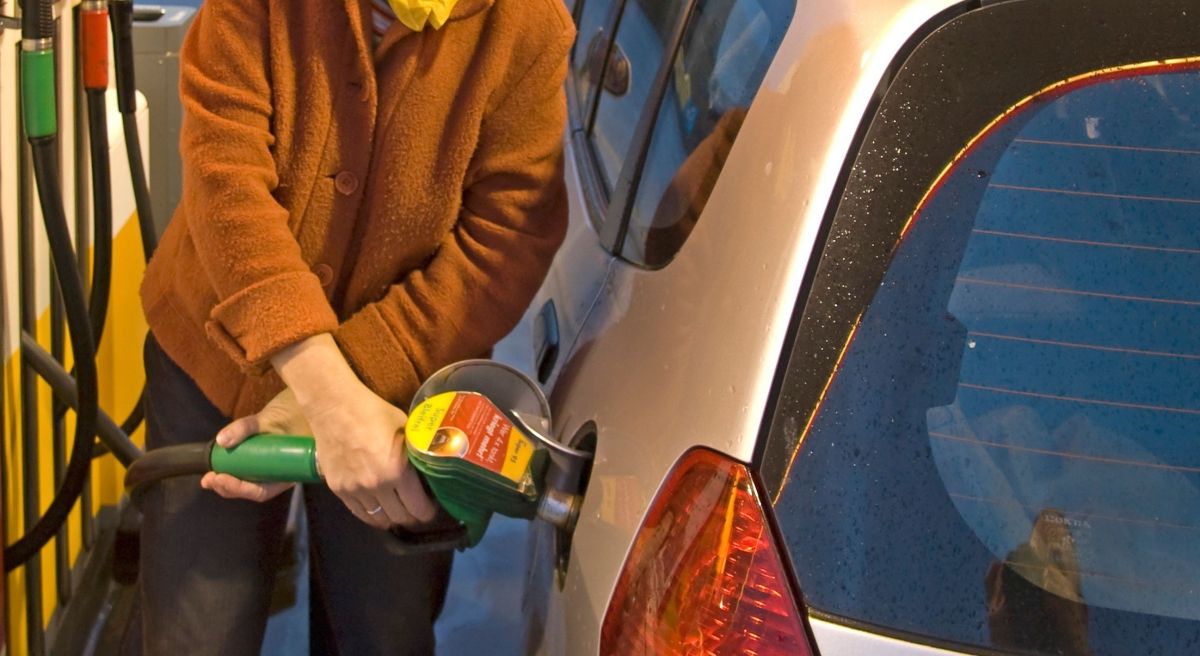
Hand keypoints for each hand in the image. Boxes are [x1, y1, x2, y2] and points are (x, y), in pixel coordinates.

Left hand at [201, 388, 306, 502]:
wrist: (309, 402)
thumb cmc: (295, 412)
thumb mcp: (269, 418)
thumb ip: (245, 428)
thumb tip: (221, 441)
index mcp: (288, 472)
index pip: (262, 491)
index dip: (240, 489)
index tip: (221, 477)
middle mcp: (282, 475)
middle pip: (253, 490)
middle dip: (229, 487)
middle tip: (209, 479)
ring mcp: (275, 468)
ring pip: (251, 483)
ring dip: (229, 482)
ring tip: (209, 476)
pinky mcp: (268, 460)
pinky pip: (251, 472)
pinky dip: (234, 471)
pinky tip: (221, 465)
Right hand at [303, 379, 437, 529]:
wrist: (334, 408)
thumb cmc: (374, 413)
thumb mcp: (406, 429)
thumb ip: (416, 453)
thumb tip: (431, 469)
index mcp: (397, 470)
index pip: (418, 507)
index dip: (427, 512)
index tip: (431, 508)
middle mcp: (376, 485)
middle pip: (399, 518)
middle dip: (412, 516)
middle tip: (416, 509)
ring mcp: (354, 489)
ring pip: (378, 519)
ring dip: (391, 518)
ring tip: (397, 510)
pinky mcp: (338, 489)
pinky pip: (358, 512)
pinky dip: (371, 514)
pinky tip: (378, 509)